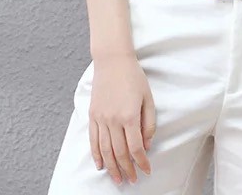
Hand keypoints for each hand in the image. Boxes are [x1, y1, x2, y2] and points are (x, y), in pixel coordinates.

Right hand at [89, 52, 156, 184]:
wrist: (112, 60)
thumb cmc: (133, 77)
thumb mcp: (148, 98)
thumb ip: (148, 123)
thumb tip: (146, 145)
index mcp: (129, 116)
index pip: (136, 147)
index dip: (142, 162)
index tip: (146, 170)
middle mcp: (113, 120)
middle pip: (120, 153)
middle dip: (127, 169)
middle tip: (132, 180)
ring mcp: (101, 118)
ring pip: (105, 150)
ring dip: (112, 167)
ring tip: (118, 179)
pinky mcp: (92, 115)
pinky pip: (93, 140)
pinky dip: (96, 155)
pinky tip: (100, 165)